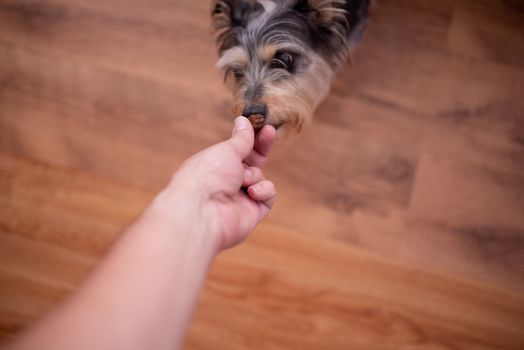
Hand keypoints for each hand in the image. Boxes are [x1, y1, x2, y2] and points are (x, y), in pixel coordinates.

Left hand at [157, 117, 276, 250]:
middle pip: (252, 162)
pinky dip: (263, 191)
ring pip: (260, 177)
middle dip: (260, 148)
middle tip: (270, 132)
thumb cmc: (206, 177)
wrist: (201, 212)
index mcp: (215, 165)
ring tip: (242, 180)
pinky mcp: (251, 213)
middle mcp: (226, 182)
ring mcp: (239, 198)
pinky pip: (267, 196)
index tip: (263, 124)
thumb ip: (241, 139)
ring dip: (254, 175)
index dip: (252, 137)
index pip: (238, 149)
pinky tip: (252, 192)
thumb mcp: (226, 150)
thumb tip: (243, 121)